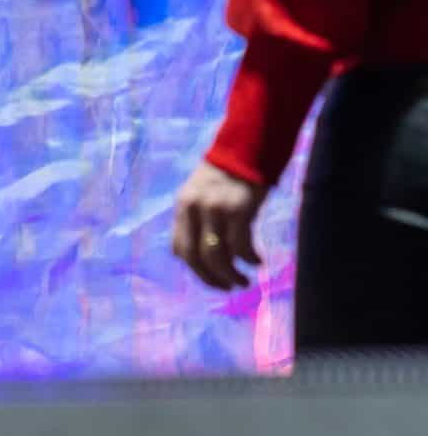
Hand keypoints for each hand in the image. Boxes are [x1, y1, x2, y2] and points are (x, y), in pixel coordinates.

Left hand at [172, 159, 269, 290]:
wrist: (249, 146)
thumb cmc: (227, 174)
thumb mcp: (201, 194)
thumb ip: (198, 220)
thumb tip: (206, 254)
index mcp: (182, 208)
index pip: (179, 248)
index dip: (194, 269)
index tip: (210, 278)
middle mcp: (194, 210)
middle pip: (196, 257)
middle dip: (211, 278)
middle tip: (228, 288)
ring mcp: (216, 209)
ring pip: (217, 255)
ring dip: (230, 274)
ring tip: (242, 281)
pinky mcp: (240, 209)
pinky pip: (240, 245)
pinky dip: (248, 259)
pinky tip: (256, 262)